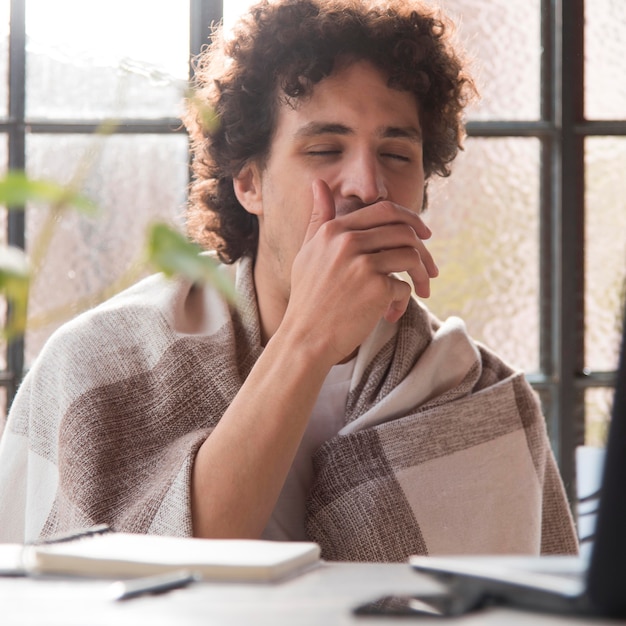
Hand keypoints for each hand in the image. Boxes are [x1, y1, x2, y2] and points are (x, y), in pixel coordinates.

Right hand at [281, 179, 437, 365]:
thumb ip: (319, 218)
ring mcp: (362, 264)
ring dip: (422, 276)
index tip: (424, 233)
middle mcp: (347, 242)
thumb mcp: (308, 252)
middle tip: (430, 269)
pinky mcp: (376, 288)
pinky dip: (403, 301)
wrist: (305, 338)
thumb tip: (318, 183)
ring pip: (412, 256)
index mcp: (333, 230)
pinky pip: (405, 287)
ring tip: (421, 291)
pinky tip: (390, 314)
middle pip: (404, 231)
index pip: (384, 210)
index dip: (411, 218)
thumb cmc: (308, 298)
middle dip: (424, 250)